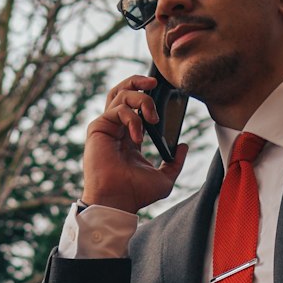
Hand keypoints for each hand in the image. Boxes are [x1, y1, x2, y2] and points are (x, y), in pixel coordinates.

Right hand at [82, 74, 188, 212]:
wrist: (118, 201)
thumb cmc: (136, 193)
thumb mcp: (164, 178)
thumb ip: (175, 162)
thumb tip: (183, 146)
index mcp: (129, 135)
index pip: (135, 104)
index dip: (146, 92)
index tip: (161, 88)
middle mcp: (117, 128)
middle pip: (123, 91)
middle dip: (138, 80)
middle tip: (155, 82)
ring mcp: (107, 127)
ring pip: (120, 94)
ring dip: (141, 100)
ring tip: (153, 118)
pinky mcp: (98, 128)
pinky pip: (117, 110)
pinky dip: (131, 119)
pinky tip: (138, 137)